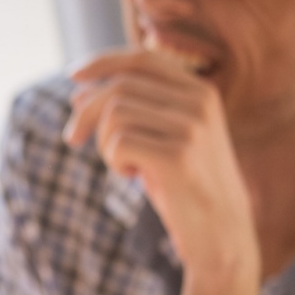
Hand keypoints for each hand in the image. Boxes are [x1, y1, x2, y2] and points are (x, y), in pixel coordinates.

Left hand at [66, 48, 256, 280]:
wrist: (223, 235)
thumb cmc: (186, 187)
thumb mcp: (161, 140)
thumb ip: (131, 111)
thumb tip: (78, 93)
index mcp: (200, 92)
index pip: (142, 59)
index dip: (103, 63)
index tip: (73, 76)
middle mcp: (200, 102)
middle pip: (120, 87)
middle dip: (85, 113)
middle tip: (72, 139)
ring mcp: (192, 128)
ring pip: (114, 115)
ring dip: (105, 143)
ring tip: (124, 165)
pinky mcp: (179, 156)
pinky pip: (118, 144)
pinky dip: (114, 161)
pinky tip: (134, 177)